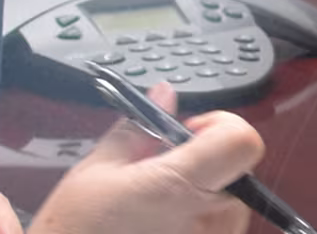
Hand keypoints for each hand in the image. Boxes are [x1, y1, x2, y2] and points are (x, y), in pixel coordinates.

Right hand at [30, 84, 266, 233]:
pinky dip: (197, 227)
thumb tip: (165, 95)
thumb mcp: (96, 171)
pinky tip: (159, 229)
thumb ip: (138, 129)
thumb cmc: (73, 232)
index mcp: (177, 187)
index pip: (243, 140)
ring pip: (233, 209)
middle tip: (162, 173)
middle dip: (207, 165)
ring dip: (205, 200)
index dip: (222, 127)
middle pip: (240, 173)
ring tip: (156, 209)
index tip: (191, 134)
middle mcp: (204, 223)